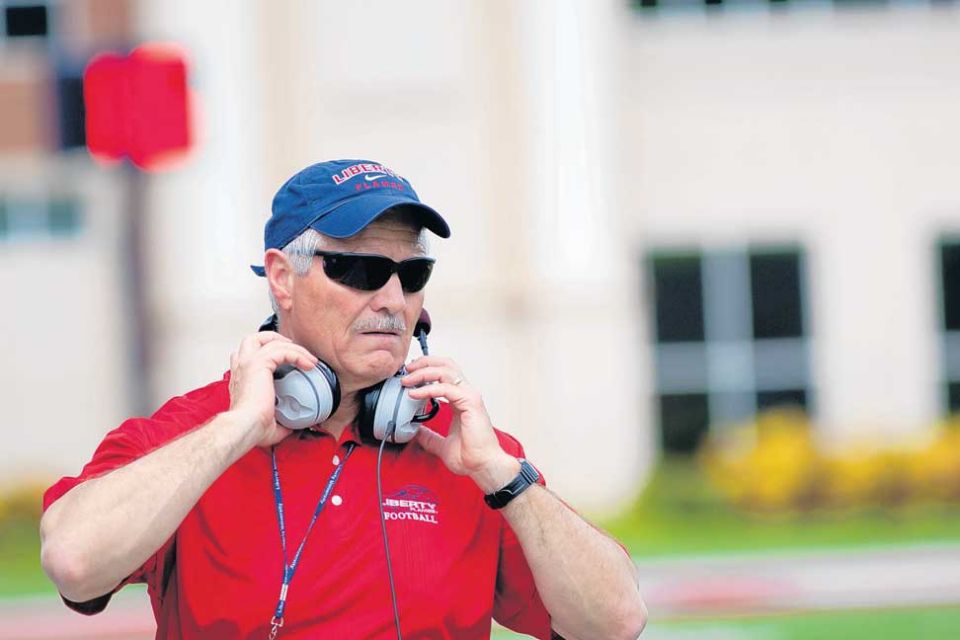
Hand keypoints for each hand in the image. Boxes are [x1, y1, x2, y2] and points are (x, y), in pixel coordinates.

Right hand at [228, 331, 317, 447]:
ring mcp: (248, 363)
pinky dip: (298, 354)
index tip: (285, 360)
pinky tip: (309, 365)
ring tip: (308, 358)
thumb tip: (293, 425)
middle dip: (275, 339)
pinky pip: (283, 350)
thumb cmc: (251, 428)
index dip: (265, 352)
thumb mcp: (269, 423)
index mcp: (241, 379)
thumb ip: (281, 421)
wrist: (245, 427)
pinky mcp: (259, 363)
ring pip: (271, 341)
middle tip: (293, 349)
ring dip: (293, 347)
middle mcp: (241, 367)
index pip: (247, 355)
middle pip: (254, 338)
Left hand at [403, 357, 519, 492]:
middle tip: (407, 370)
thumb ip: (429, 436)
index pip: (445, 372)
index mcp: (461, 399)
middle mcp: (466, 393)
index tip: (409, 375)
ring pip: (445, 371)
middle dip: (424, 362)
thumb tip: (416, 432)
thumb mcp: (441, 445)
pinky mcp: (470, 402)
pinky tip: (414, 394)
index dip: (427, 369)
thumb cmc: (470, 456)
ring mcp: (470, 396)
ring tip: (407, 380)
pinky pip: (445, 389)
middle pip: (446, 364)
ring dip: (423, 372)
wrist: (483, 466)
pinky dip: (428, 389)